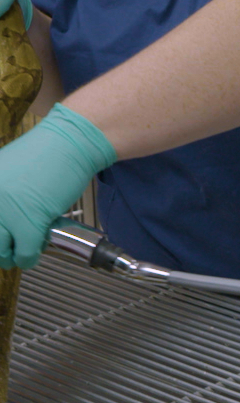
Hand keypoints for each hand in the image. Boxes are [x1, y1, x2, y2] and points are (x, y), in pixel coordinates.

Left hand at [0, 104, 115, 268]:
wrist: (71, 143)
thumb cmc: (44, 153)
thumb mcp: (4, 171)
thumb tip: (0, 218)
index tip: (2, 235)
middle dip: (0, 248)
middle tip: (8, 248)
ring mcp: (6, 212)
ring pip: (1, 251)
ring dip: (11, 256)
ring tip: (22, 249)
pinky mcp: (30, 223)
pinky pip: (24, 253)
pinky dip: (29, 258)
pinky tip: (34, 252)